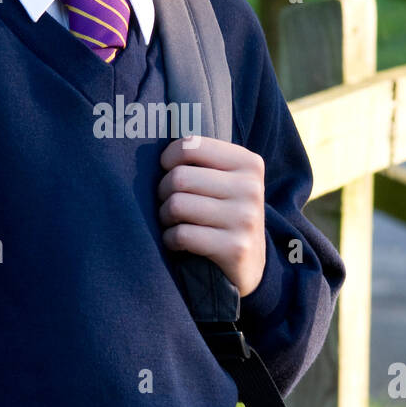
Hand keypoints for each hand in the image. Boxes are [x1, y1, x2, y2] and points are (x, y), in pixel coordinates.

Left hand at [158, 135, 266, 296]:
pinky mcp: (235, 248)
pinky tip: (177, 242)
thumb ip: (202, 160)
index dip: (169, 159)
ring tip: (173, 222)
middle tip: (169, 203)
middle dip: (163, 192)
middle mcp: (250, 188)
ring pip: (177, 206)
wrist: (252, 264)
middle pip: (179, 177)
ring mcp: (245, 219)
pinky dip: (170, 239)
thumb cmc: (226, 213)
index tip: (169, 171)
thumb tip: (153, 142)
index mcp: (249, 163)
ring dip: (165, 217)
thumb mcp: (226, 180)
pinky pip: (181, 235)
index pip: (191, 145)